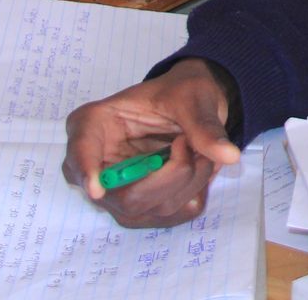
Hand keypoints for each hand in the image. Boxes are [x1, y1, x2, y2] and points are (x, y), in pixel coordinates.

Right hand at [62, 59, 241, 227]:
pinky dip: (193, 192)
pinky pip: (169, 215)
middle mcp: (96, 165)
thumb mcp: (193, 96)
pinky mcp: (139, 207)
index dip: (86, 171)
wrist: (192, 103)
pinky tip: (197, 166)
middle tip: (192, 144)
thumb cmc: (180, 92)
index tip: (97, 189)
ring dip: (190, 182)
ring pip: (150, 209)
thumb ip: (205, 125)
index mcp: (93, 125)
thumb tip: (228, 155)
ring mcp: (115, 192)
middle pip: (123, 196)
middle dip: (171, 176)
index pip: (79, 153)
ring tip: (200, 148)